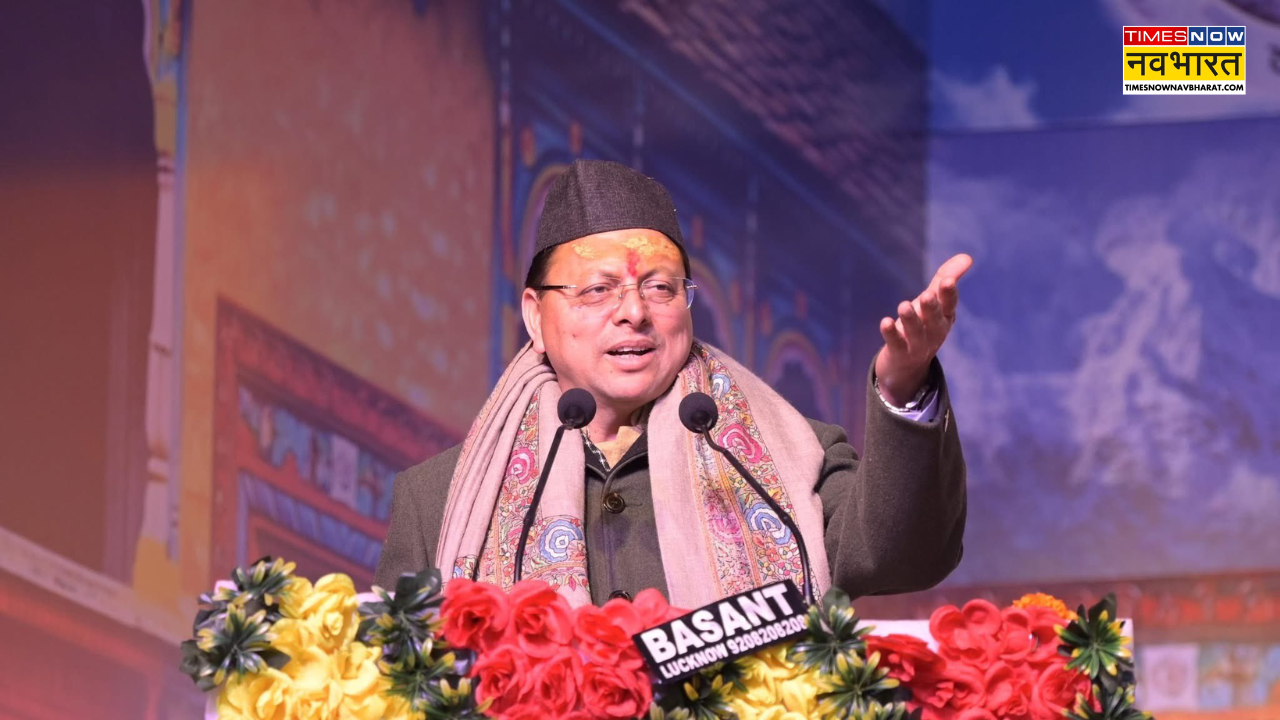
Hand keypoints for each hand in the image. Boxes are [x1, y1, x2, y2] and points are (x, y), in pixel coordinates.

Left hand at [874, 254, 972, 405]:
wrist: (908, 364)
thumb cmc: (923, 324)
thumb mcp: (935, 302)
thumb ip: (947, 278)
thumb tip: (967, 256)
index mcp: (945, 316)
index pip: (949, 304)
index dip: (949, 294)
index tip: (947, 281)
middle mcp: (934, 331)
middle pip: (934, 319)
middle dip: (932, 308)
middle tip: (927, 295)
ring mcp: (917, 345)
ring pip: (916, 332)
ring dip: (911, 320)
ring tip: (903, 306)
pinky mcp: (900, 353)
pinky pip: (896, 344)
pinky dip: (891, 334)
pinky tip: (885, 322)